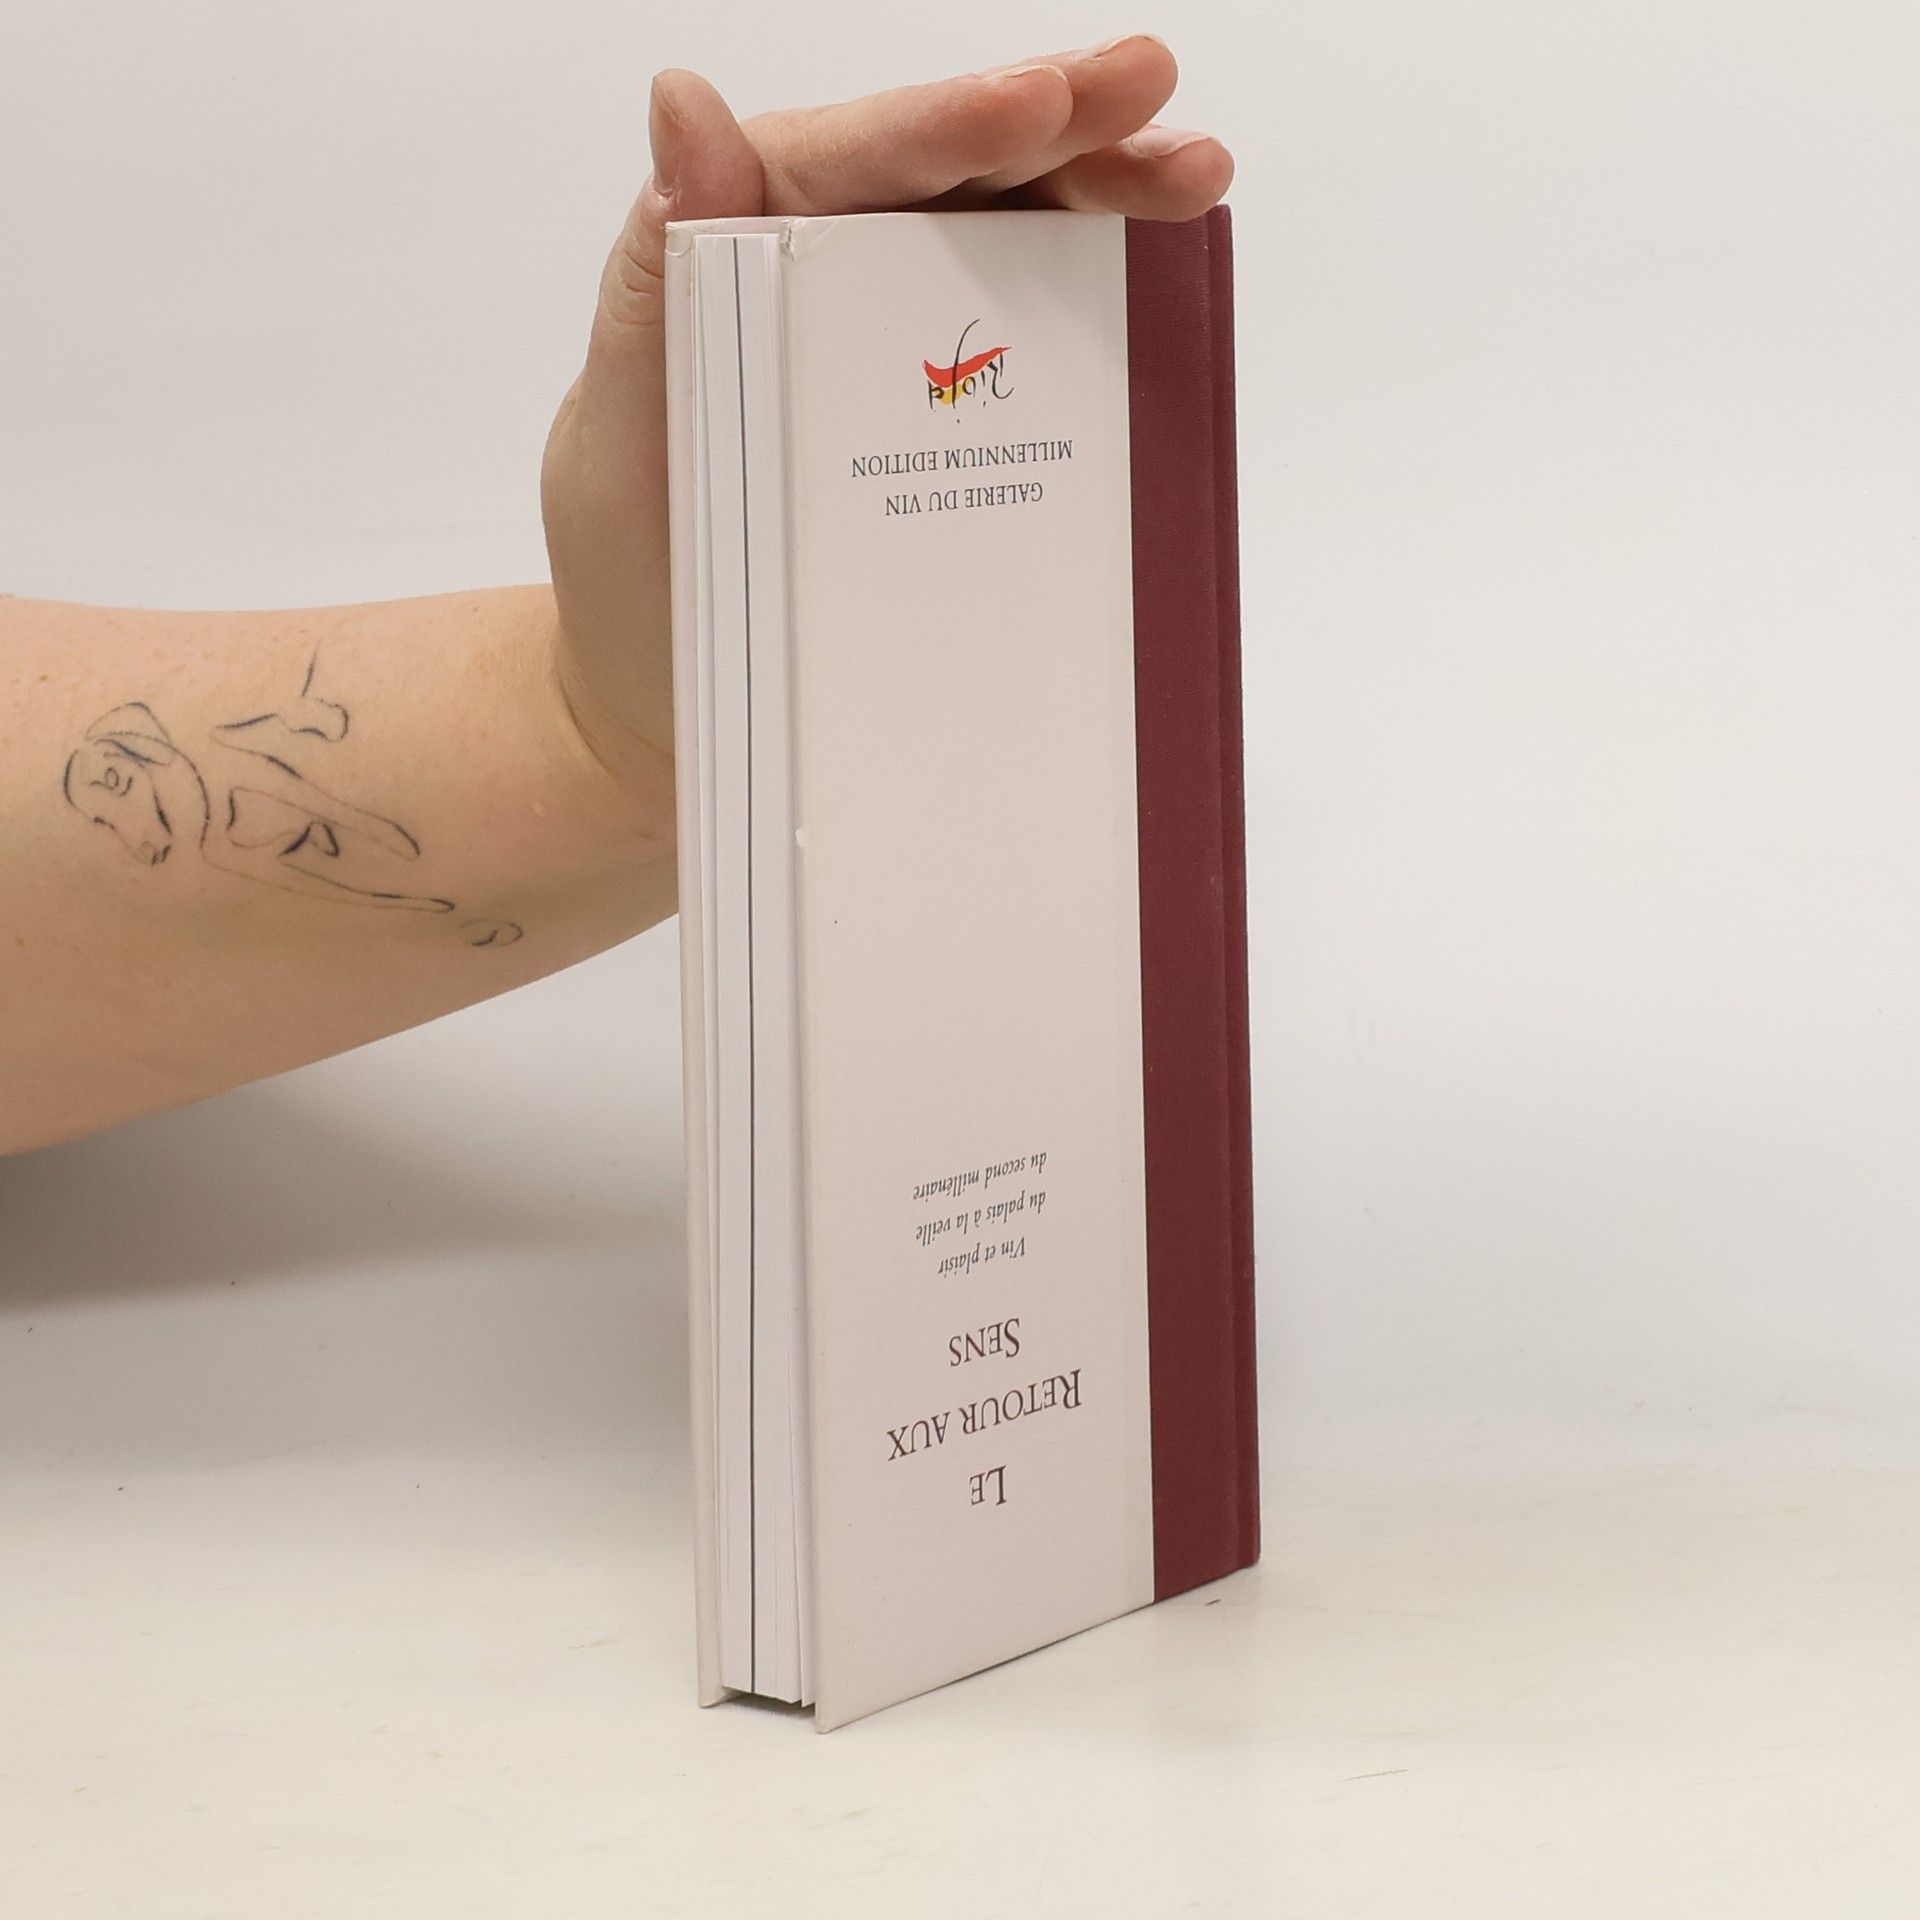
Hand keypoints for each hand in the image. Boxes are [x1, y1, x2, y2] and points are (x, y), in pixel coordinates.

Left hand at [539, 37, 1232, 797]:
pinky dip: (1103, 313)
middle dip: (1065, 128)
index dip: (950, 126)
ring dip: (1108, 201)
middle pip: (960, 179)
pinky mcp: (947, 421)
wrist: (669, 688)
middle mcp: (836, 270)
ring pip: (1013, 246)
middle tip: (1153, 86)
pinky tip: (1168, 282)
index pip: (857, 162)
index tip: (1041, 100)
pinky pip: (1030, 353)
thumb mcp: (620, 419)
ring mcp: (902, 344)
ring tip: (1196, 174)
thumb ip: (657, 274)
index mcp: (748, 241)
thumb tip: (685, 101)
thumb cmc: (632, 559)